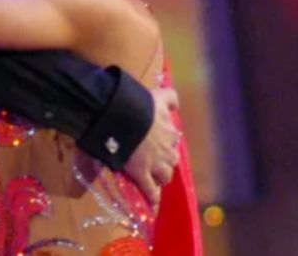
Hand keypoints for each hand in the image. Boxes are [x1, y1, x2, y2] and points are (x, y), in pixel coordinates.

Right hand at [123, 87, 180, 206]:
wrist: (121, 115)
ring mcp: (155, 162)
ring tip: (154, 177)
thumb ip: (169, 97)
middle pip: (173, 156)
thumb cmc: (135, 102)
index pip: (174, 135)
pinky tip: (152, 201)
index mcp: (169, 126)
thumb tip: (176, 102)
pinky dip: (152, 196)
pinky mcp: (142, 174)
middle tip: (154, 158)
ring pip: (166, 174)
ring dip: (161, 175)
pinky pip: (150, 189)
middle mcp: (166, 146)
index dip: (166, 138)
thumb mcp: (156, 95)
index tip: (159, 138)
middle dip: (166, 158)